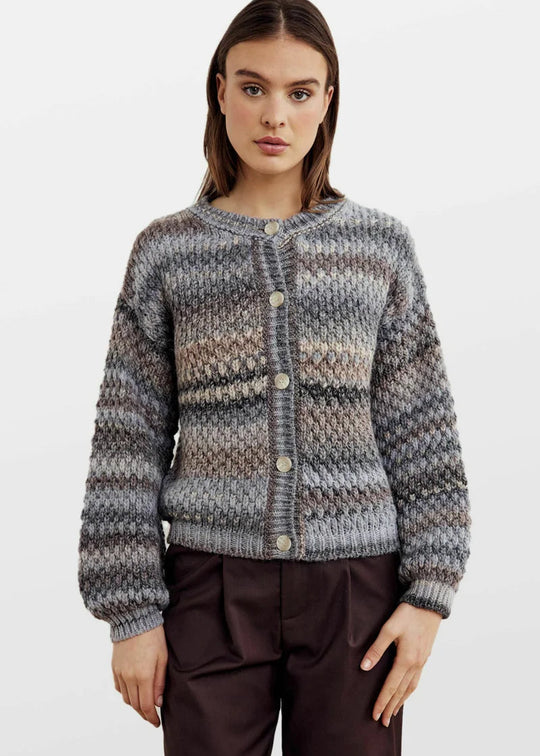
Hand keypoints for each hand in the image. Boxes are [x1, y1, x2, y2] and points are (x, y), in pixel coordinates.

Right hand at [111, 624, 167, 727]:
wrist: (134, 618)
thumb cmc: (152, 635)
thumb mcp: (162, 657)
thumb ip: (160, 682)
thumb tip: (158, 702)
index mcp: (142, 676)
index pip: (145, 706)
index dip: (151, 717)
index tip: (157, 722)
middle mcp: (128, 677)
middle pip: (135, 705)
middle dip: (144, 713)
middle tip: (152, 716)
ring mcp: (120, 672)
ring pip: (126, 698)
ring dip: (135, 704)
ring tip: (144, 704)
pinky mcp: (114, 667)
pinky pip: (119, 687)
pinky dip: (126, 694)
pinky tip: (133, 691)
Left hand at [359, 602, 441, 726]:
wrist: (429, 603)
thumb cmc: (407, 614)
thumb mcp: (389, 629)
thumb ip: (376, 649)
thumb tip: (364, 668)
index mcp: (406, 659)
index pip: (391, 686)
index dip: (382, 701)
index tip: (375, 715)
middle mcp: (416, 664)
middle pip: (402, 692)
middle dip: (391, 707)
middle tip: (383, 722)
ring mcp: (422, 661)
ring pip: (411, 688)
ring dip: (401, 701)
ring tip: (393, 712)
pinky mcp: (424, 656)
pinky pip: (416, 679)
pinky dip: (410, 690)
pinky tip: (406, 692)